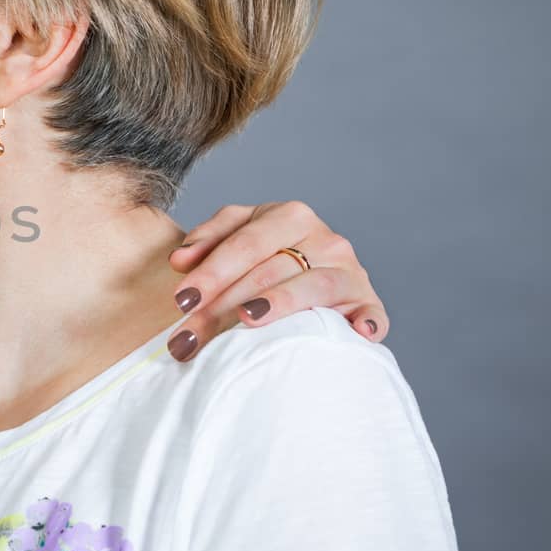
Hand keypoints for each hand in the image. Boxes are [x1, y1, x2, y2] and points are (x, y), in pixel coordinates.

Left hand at [165, 201, 385, 360]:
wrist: (310, 274)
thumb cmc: (263, 259)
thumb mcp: (234, 239)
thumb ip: (207, 242)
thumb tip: (180, 260)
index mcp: (289, 216)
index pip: (245, 244)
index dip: (211, 271)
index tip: (181, 300)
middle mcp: (323, 238)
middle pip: (269, 270)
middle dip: (224, 304)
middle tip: (190, 334)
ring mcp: (349, 269)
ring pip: (311, 286)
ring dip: (278, 305)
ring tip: (248, 320)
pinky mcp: (366, 301)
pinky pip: (370, 310)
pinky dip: (366, 320)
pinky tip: (356, 331)